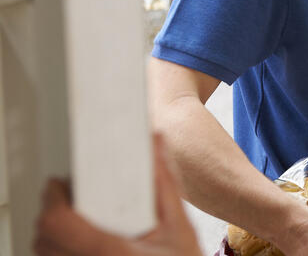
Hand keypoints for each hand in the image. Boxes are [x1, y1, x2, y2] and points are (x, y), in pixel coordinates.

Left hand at [34, 134, 201, 255]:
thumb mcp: (180, 227)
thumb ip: (165, 185)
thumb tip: (156, 146)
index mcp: (110, 251)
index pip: (56, 222)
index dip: (52, 198)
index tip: (61, 184)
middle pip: (43, 238)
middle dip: (52, 213)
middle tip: (71, 199)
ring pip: (45, 254)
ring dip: (53, 234)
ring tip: (76, 221)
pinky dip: (58, 251)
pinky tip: (80, 243)